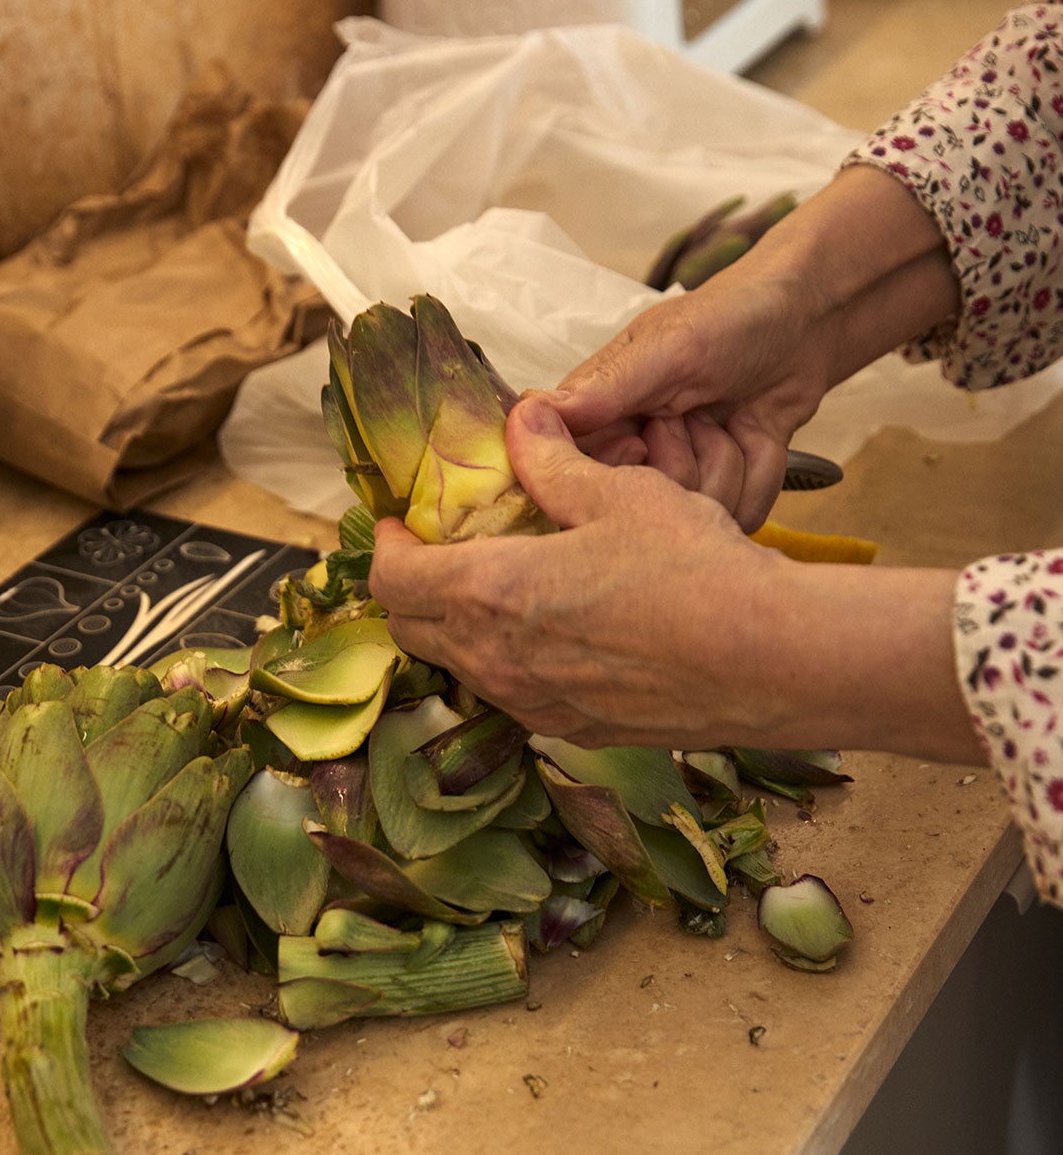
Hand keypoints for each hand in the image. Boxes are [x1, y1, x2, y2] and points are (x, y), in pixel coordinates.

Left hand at [369, 398, 981, 763]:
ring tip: (502, 585)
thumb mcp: (621, 493)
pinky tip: (555, 630)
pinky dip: (510, 661)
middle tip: (443, 550)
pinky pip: (514, 696)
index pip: (391, 581)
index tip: (401, 523)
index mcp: (490, 593)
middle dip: (414, 588)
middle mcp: (496, 661)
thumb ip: (555, 464)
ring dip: (462, 627)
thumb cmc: (696, 571)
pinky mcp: (573, 730)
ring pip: (462, 668)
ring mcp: (533, 704)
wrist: (768, 660)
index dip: (385, 547)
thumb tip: (521, 424)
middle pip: (412, 631)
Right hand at [542, 264, 833, 532]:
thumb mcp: (667, 347)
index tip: (648, 436)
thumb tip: (527, 413)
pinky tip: (756, 438)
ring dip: (728, 463)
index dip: (620, 470)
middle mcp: (633, 453)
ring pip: (695, 518)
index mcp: (600, 415)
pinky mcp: (727, 491)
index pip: (577, 476)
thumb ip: (603, 388)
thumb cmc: (731, 318)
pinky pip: (738, 517)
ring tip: (731, 420)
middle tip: (699, 414)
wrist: (805, 323)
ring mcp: (681, 477)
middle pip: (644, 509)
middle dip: (684, 464)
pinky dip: (759, 475)